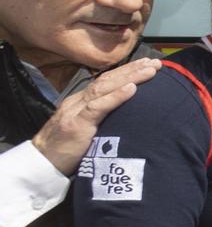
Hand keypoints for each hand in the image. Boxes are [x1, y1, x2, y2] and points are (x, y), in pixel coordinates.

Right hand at [31, 58, 158, 174]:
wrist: (42, 163)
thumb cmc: (66, 149)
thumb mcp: (86, 129)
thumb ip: (101, 119)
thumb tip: (125, 116)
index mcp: (81, 102)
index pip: (106, 81)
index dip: (127, 72)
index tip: (147, 65)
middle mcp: (78, 101)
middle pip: (108, 80)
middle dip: (133, 70)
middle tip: (156, 63)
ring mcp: (76, 111)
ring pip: (104, 88)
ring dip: (130, 77)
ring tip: (150, 70)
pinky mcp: (76, 124)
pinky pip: (97, 107)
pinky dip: (116, 96)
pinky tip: (132, 89)